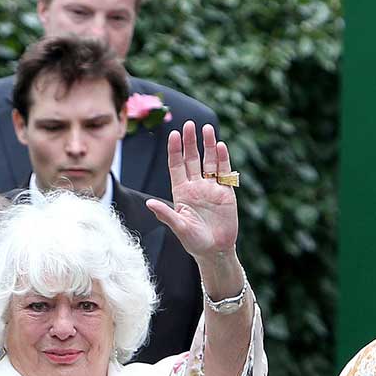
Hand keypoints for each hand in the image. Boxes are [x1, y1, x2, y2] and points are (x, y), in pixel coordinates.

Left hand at [146, 121, 239, 268]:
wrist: (215, 251)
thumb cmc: (194, 242)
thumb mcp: (179, 228)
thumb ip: (166, 214)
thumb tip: (149, 204)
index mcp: (181, 192)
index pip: (176, 166)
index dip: (175, 150)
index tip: (173, 134)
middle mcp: (196, 186)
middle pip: (192, 159)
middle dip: (191, 142)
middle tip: (189, 124)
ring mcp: (211, 188)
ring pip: (209, 162)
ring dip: (208, 146)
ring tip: (207, 129)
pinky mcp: (226, 193)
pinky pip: (224, 173)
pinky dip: (222, 160)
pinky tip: (220, 146)